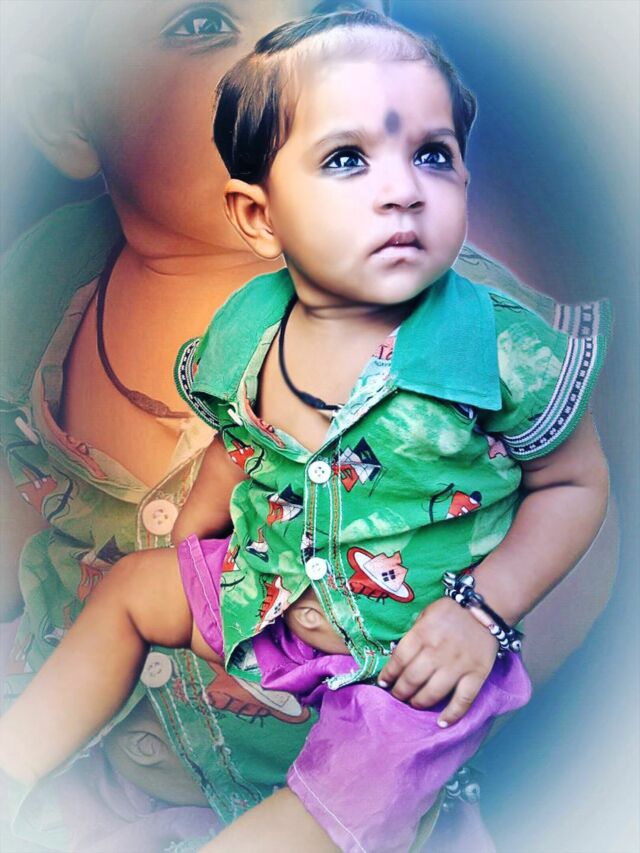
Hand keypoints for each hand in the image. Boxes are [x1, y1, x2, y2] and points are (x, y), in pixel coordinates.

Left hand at [377, 597, 497, 726]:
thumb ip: (413, 635)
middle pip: (412, 679)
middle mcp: (437, 652)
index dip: (388, 675)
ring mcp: (458, 665)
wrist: (485, 609)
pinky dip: (452, 714)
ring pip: (433, 693)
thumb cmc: (451, 612)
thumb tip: (399, 658)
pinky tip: (441, 723)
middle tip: (398, 696)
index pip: (399, 660)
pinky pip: (463, 700)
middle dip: (400, 692)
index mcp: (422, 634)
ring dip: (419, 702)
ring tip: (413, 704)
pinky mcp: (477, 675)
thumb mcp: (425, 614)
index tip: (383, 683)